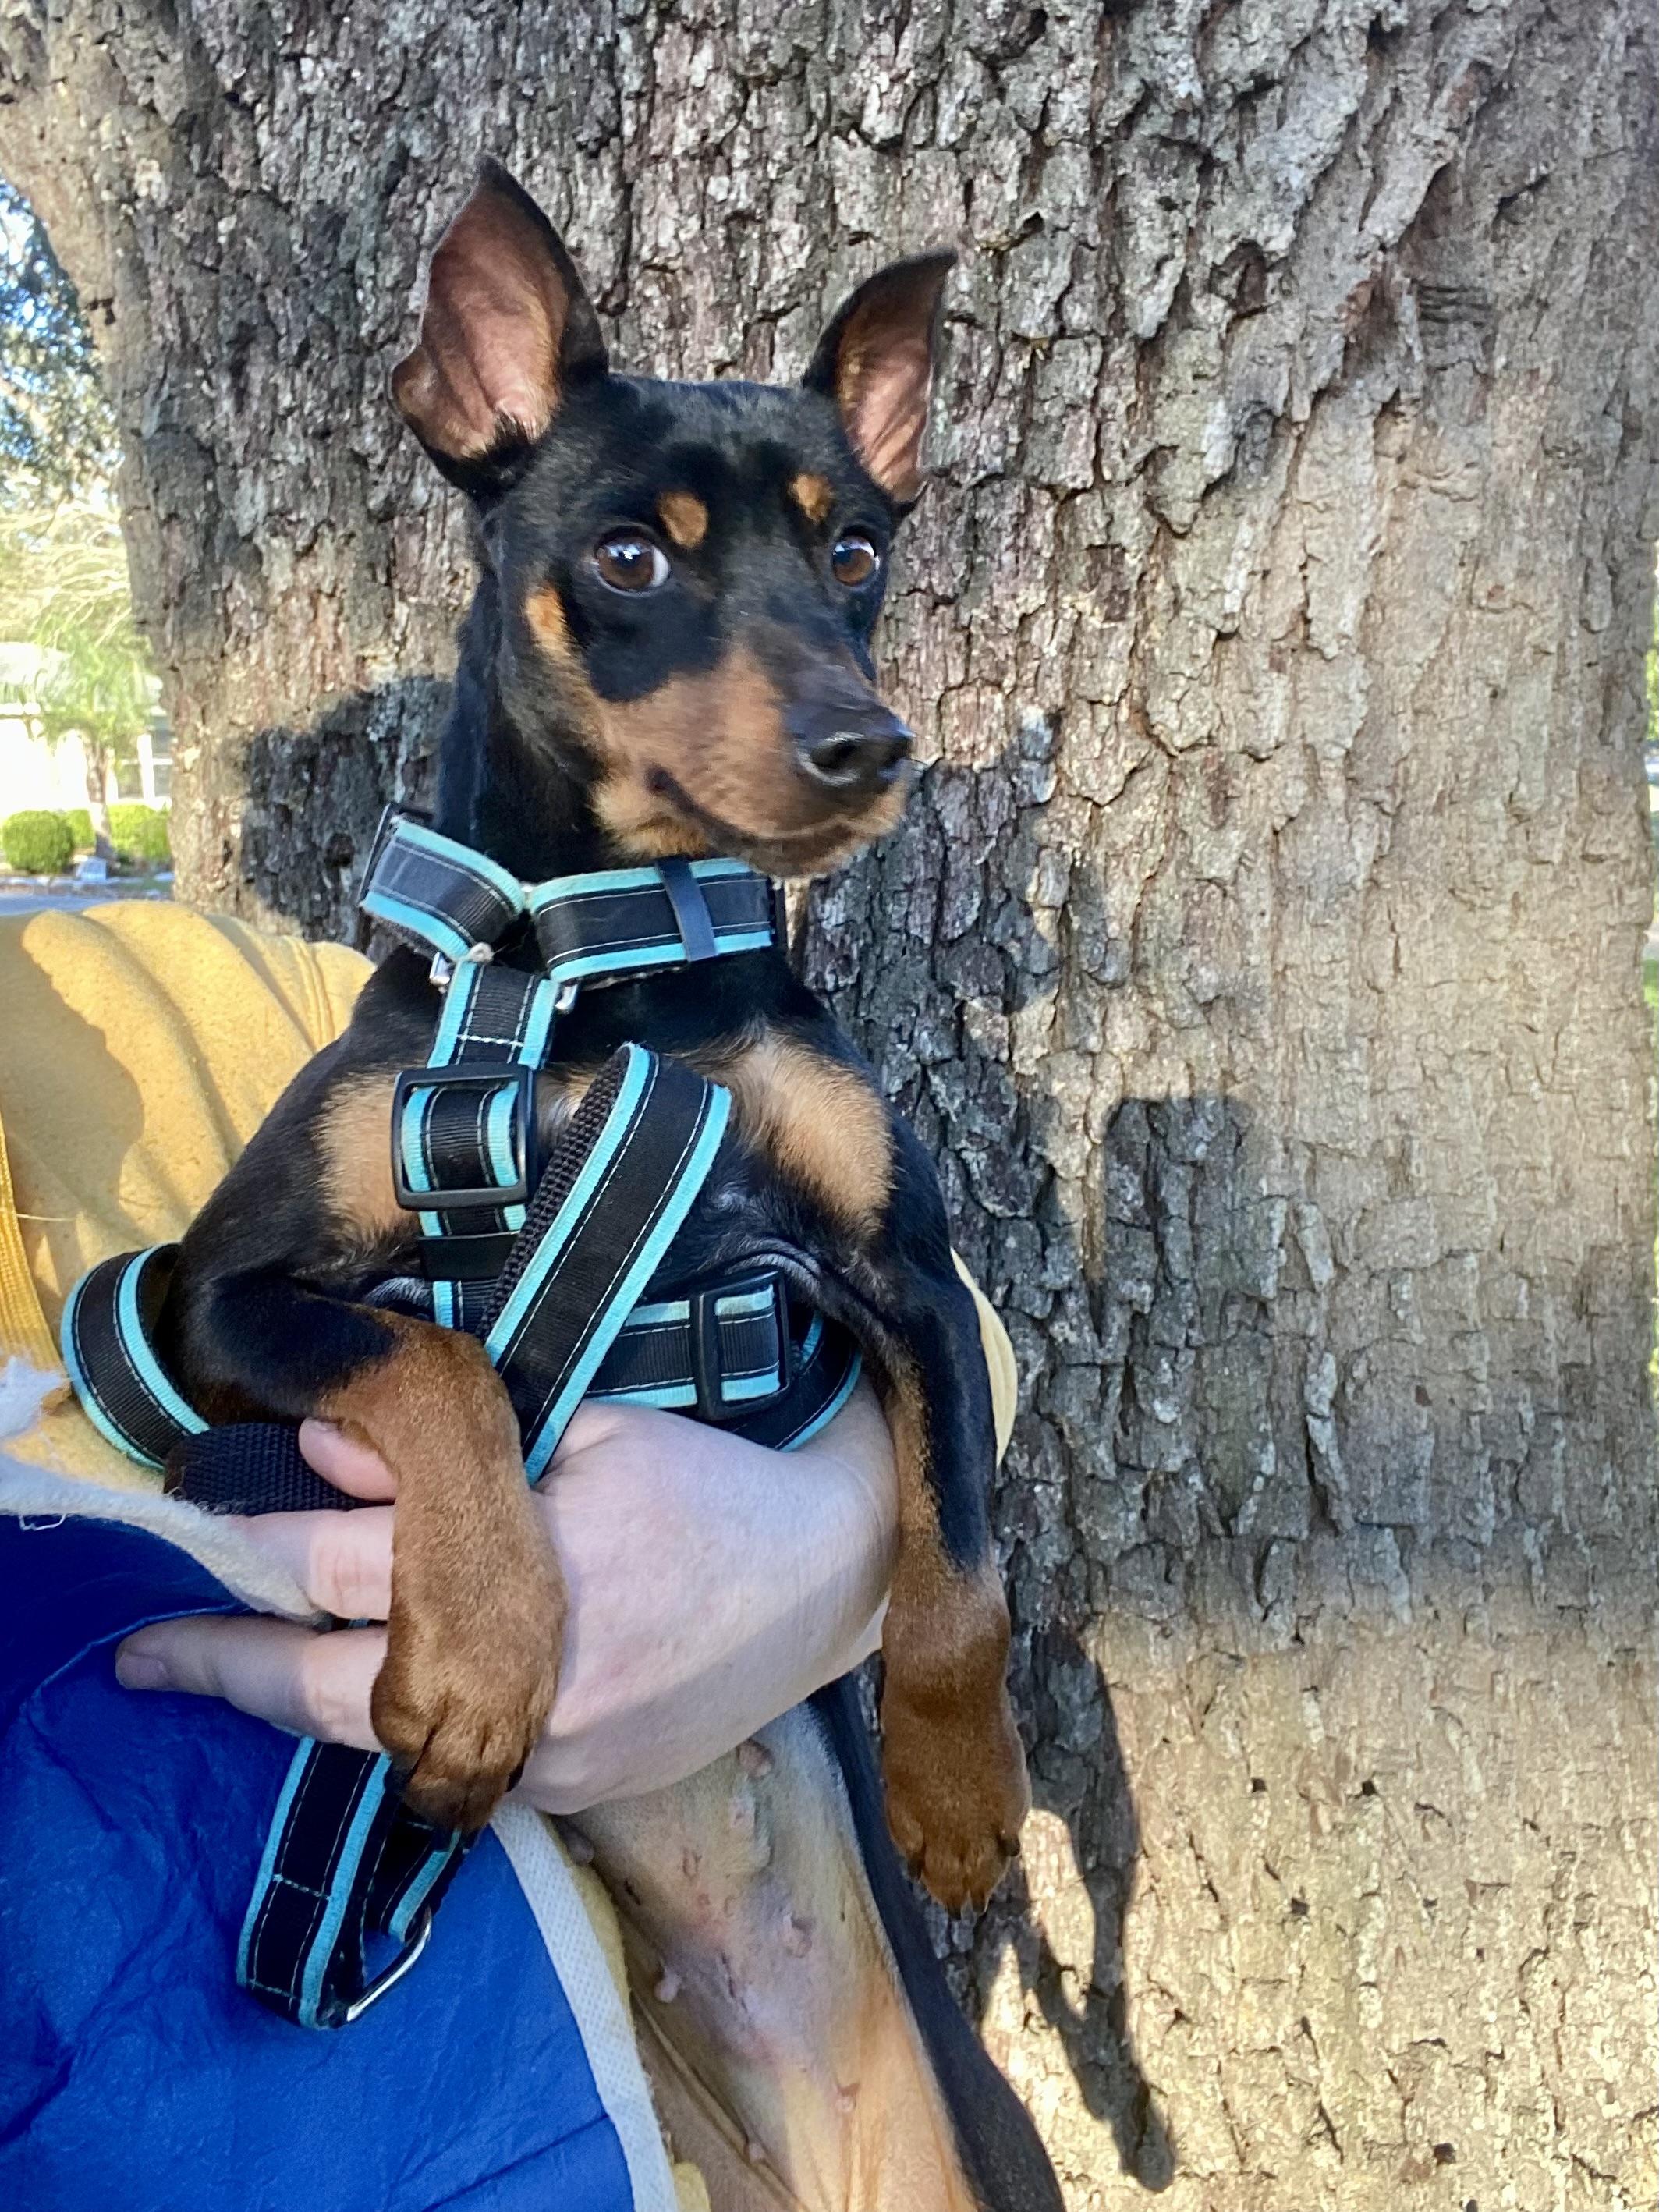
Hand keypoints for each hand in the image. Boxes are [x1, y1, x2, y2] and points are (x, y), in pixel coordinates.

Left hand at [115, 1383, 895, 1811]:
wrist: (831, 1575)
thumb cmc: (710, 1477)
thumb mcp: (591, 1423)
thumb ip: (457, 1444)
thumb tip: (322, 1440)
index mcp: (537, 1571)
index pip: (350, 1567)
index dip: (256, 1546)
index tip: (186, 1528)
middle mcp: (537, 1684)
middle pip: (338, 1691)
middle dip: (233, 1664)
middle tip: (148, 1653)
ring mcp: (557, 1754)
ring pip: (387, 1748)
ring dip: (300, 1707)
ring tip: (224, 1674)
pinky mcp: (579, 1789)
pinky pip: (456, 1771)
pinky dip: (396, 1735)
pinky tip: (355, 1699)